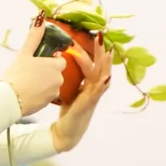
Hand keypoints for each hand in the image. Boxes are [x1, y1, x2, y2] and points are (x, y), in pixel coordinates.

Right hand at [0, 21, 66, 116]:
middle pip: (56, 72)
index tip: (38, 61)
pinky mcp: (48, 103)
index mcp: (55, 65)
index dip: (50, 60)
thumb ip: (34, 36)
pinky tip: (28, 93)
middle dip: (46, 72)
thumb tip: (40, 17)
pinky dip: (40, 94)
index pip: (60, 60)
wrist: (9, 100)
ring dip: (44, 83)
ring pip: (52, 84)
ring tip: (28, 83)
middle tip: (30, 72)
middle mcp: (58, 79)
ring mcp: (54, 92)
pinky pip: (47, 95)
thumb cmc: (16, 75)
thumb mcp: (24, 53)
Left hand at [50, 32, 111, 151]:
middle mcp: (94, 88)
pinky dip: (102, 85)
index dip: (94, 49)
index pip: (93, 62)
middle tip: (101, 35)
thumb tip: (57, 59)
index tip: (93, 34)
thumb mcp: (68, 89)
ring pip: (102, 77)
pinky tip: (106, 78)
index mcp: (89, 83)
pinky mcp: (88, 105)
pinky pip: (97, 93)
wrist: (67, 131)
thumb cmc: (69, 110)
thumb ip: (68, 76)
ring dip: (105, 64)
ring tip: (108, 51)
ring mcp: (93, 96)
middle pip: (101, 66)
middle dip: (101, 51)